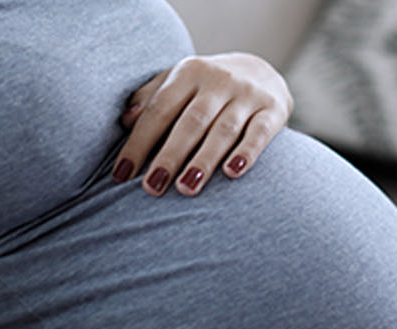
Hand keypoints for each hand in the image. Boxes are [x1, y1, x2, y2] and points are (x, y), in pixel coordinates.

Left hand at [112, 52, 292, 196]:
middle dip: (170, 156)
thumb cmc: (206, 88)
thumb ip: (150, 98)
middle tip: (152, 187)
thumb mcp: (178, 83)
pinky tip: (232, 173)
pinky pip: (259, 133)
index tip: (122, 174)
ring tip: (187, 188)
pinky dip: (247, 153)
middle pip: (191, 122)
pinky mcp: (274, 109)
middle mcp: (218, 80)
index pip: (159, 109)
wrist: (261, 71)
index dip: (139, 142)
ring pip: (223, 131)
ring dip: (204, 161)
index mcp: (188, 72)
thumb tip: (125, 120)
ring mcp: (248, 94)